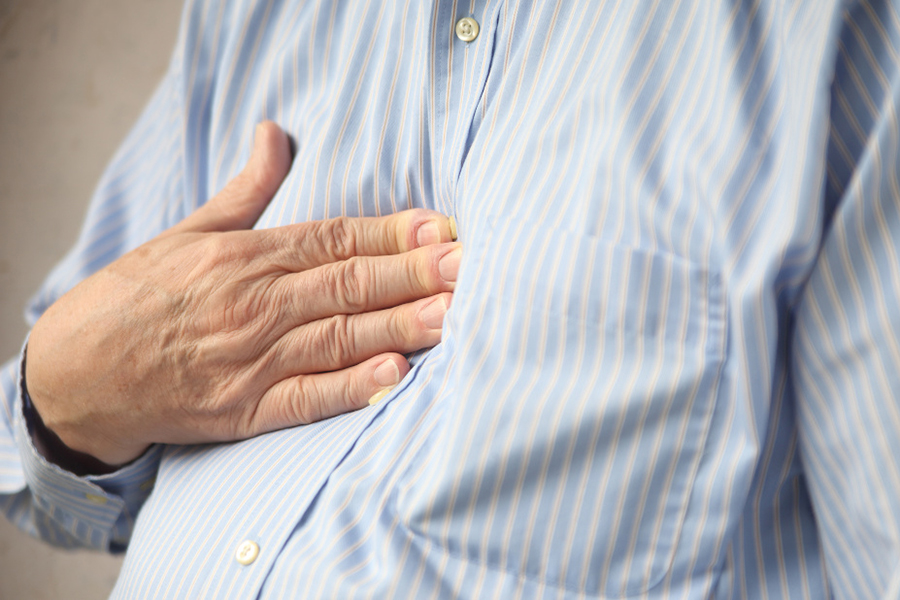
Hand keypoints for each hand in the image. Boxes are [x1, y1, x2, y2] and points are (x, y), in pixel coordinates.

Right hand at [25, 122, 458, 467]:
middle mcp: (252, 304)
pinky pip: (305, 398)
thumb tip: (276, 134)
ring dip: (398, 325)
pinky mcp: (243, 410)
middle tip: (465, 265)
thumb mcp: (189, 231)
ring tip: (451, 314)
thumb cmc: (137, 297)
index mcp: (244, 257)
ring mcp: (249, 359)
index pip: (333, 239)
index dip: (390, 233)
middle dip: (412, 274)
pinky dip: (351, 387)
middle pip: (346, 284)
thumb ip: (246, 189)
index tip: (439, 228)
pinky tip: (393, 374)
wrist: (77, 372)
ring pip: (337, 337)